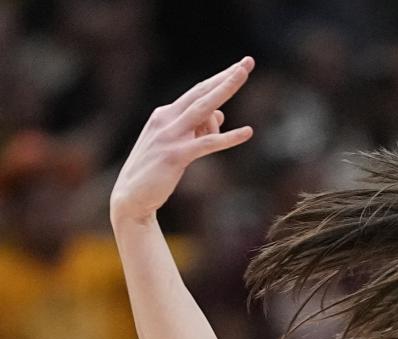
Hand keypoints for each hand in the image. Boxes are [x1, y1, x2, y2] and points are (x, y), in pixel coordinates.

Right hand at [110, 57, 254, 223]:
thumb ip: (197, 128)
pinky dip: (228, 137)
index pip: (197, 92)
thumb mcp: (176, 144)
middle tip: (247, 62)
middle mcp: (166, 119)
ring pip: (204, 108)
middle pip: (202, 92)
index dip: (219, 79)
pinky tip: (247, 132)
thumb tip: (221, 115)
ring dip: (225, 89)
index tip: (239, 67)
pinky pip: (207, 143)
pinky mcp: (175, 155)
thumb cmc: (155, 171)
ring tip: (244, 76)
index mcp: (165, 114)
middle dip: (225, 76)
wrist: (131, 198)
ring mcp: (170, 136)